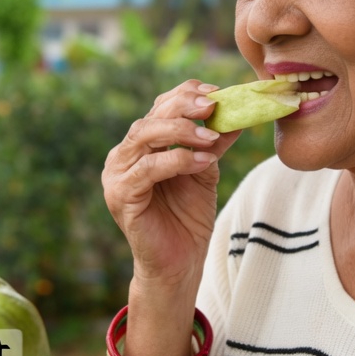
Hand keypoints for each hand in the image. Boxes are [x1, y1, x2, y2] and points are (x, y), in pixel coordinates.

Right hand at [102, 80, 240, 289]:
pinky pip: (148, 169)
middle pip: (150, 117)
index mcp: (141, 145)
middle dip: (184, 107)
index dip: (185, 95)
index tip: (216, 92)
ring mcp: (117, 175)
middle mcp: (124, 155)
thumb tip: (238, 114)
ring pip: (144, 136)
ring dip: (181, 131)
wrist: (179, 263)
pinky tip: (203, 162)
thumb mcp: (205, 171)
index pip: (159, 107)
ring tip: (211, 137)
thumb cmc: (188, 217)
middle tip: (213, 106)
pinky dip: (178, 161)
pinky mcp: (120, 196)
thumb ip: (213, 144)